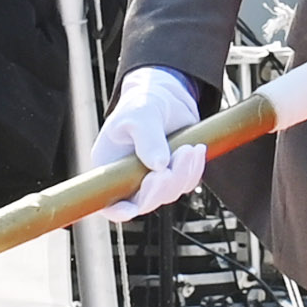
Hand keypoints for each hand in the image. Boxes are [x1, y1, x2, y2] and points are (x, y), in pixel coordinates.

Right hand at [85, 65, 204, 222]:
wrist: (166, 95)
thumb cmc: (143, 102)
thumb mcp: (140, 114)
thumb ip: (148, 138)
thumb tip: (159, 165)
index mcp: (109, 168)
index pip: (108, 202)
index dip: (118, 211)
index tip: (131, 208)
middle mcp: (128, 179)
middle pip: (143, 202)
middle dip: (160, 188)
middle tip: (171, 167)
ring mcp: (152, 178)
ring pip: (169, 194)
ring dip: (182, 175)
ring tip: (189, 148)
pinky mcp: (173, 174)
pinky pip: (186, 183)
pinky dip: (194, 169)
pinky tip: (198, 150)